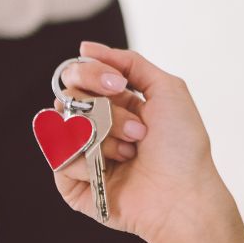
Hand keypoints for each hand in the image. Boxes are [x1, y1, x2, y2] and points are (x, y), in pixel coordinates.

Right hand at [52, 41, 243, 242]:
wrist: (183, 194)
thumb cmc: (183, 146)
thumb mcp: (167, 89)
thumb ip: (129, 62)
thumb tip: (85, 47)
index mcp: (114, 103)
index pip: (77, 75)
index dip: (90, 73)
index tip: (117, 84)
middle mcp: (95, 126)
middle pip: (67, 96)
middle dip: (104, 109)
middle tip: (138, 130)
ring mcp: (82, 155)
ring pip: (61, 126)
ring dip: (101, 136)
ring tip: (131, 153)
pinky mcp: (73, 185)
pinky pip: (59, 159)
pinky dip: (89, 161)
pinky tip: (113, 171)